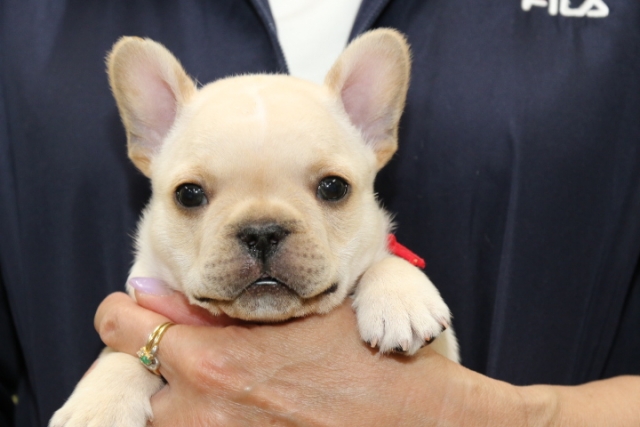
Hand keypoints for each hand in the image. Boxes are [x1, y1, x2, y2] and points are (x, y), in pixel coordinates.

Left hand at [94, 285, 639, 425]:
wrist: (414, 420)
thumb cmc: (362, 359)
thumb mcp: (303, 311)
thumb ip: (223, 301)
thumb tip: (154, 287)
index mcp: (211, 358)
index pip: (120, 326)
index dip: (123, 314)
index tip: (133, 311)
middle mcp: (200, 410)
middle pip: (134, 375)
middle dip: (158, 360)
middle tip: (198, 351)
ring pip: (160, 415)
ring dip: (179, 398)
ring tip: (228, 386)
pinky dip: (208, 418)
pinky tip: (251, 411)